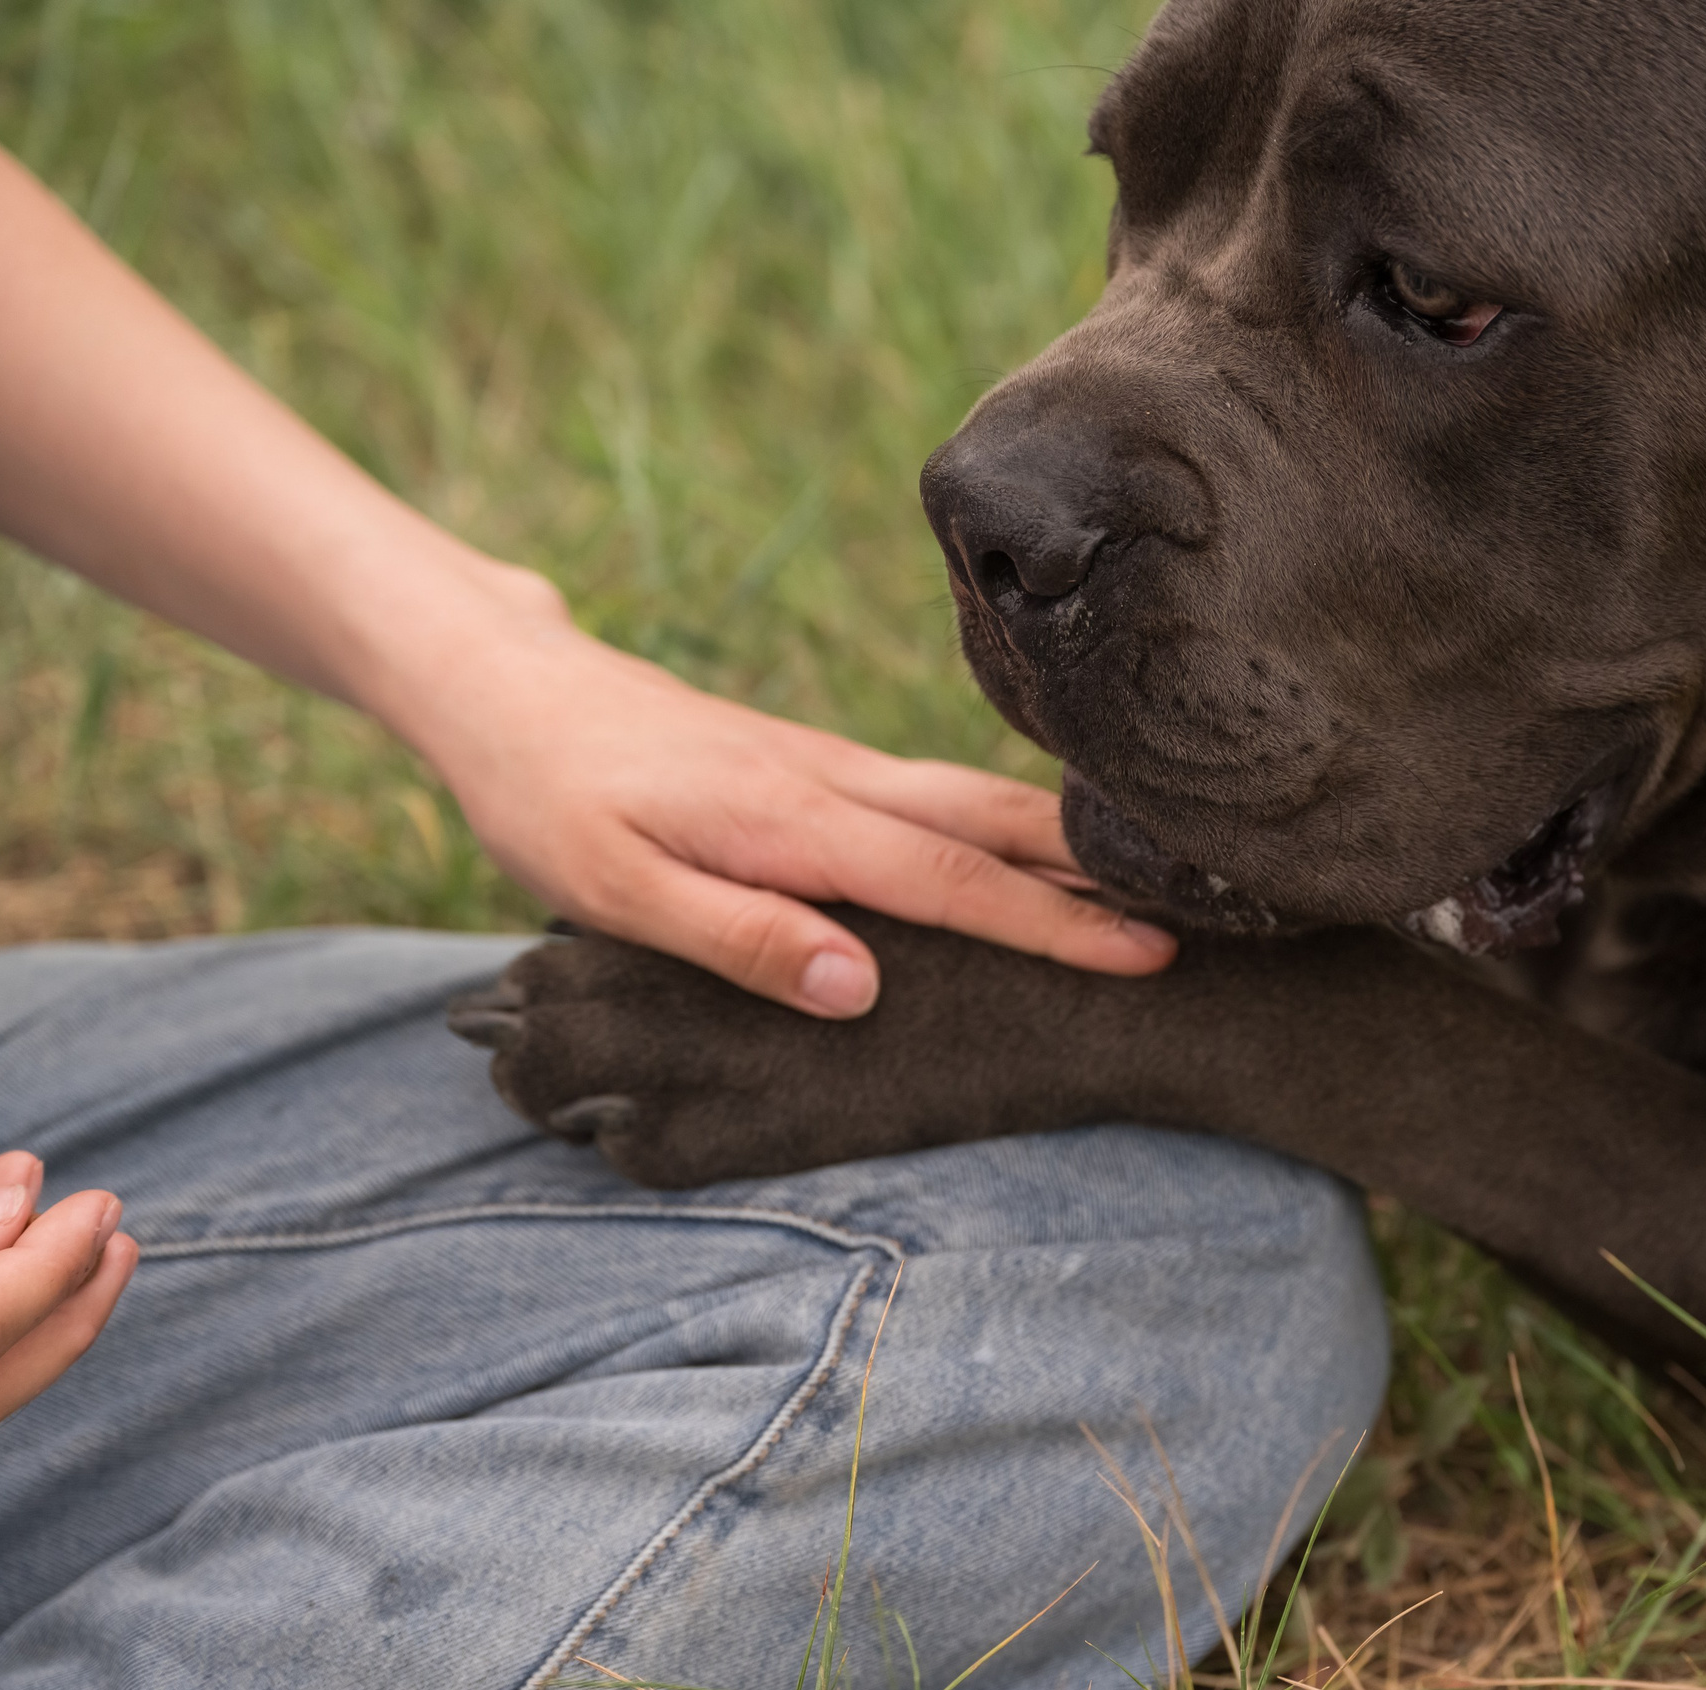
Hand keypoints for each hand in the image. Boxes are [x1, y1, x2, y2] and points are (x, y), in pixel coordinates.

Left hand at [390, 568, 1176, 1018]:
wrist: (501, 687)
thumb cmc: (548, 797)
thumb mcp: (617, 889)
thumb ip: (739, 937)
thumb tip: (861, 987)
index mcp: (796, 824)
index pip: (955, 884)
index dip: (1057, 927)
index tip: (1151, 957)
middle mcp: (831, 784)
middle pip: (993, 823)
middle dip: (1099, 870)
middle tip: (1204, 910)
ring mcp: (824, 766)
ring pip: (970, 799)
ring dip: (1063, 836)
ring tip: (1146, 872)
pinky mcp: (806, 763)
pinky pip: (931, 792)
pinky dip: (1003, 815)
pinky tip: (1023, 835)